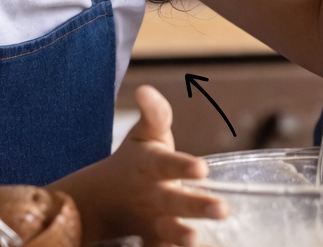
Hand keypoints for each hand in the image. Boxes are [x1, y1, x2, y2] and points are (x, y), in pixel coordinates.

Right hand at [97, 85, 225, 245]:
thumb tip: (144, 90)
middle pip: (173, 202)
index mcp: (149, 166)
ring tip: (196, 239)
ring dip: (182, 236)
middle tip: (222, 209)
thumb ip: (153, 113)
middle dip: (196, 206)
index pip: (165, 164)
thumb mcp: (142, 135)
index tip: (202, 169)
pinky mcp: (152, 241)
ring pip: (167, 232)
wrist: (100, 201)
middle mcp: (151, 196)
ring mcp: (151, 222)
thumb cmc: (134, 161)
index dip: (182, 167)